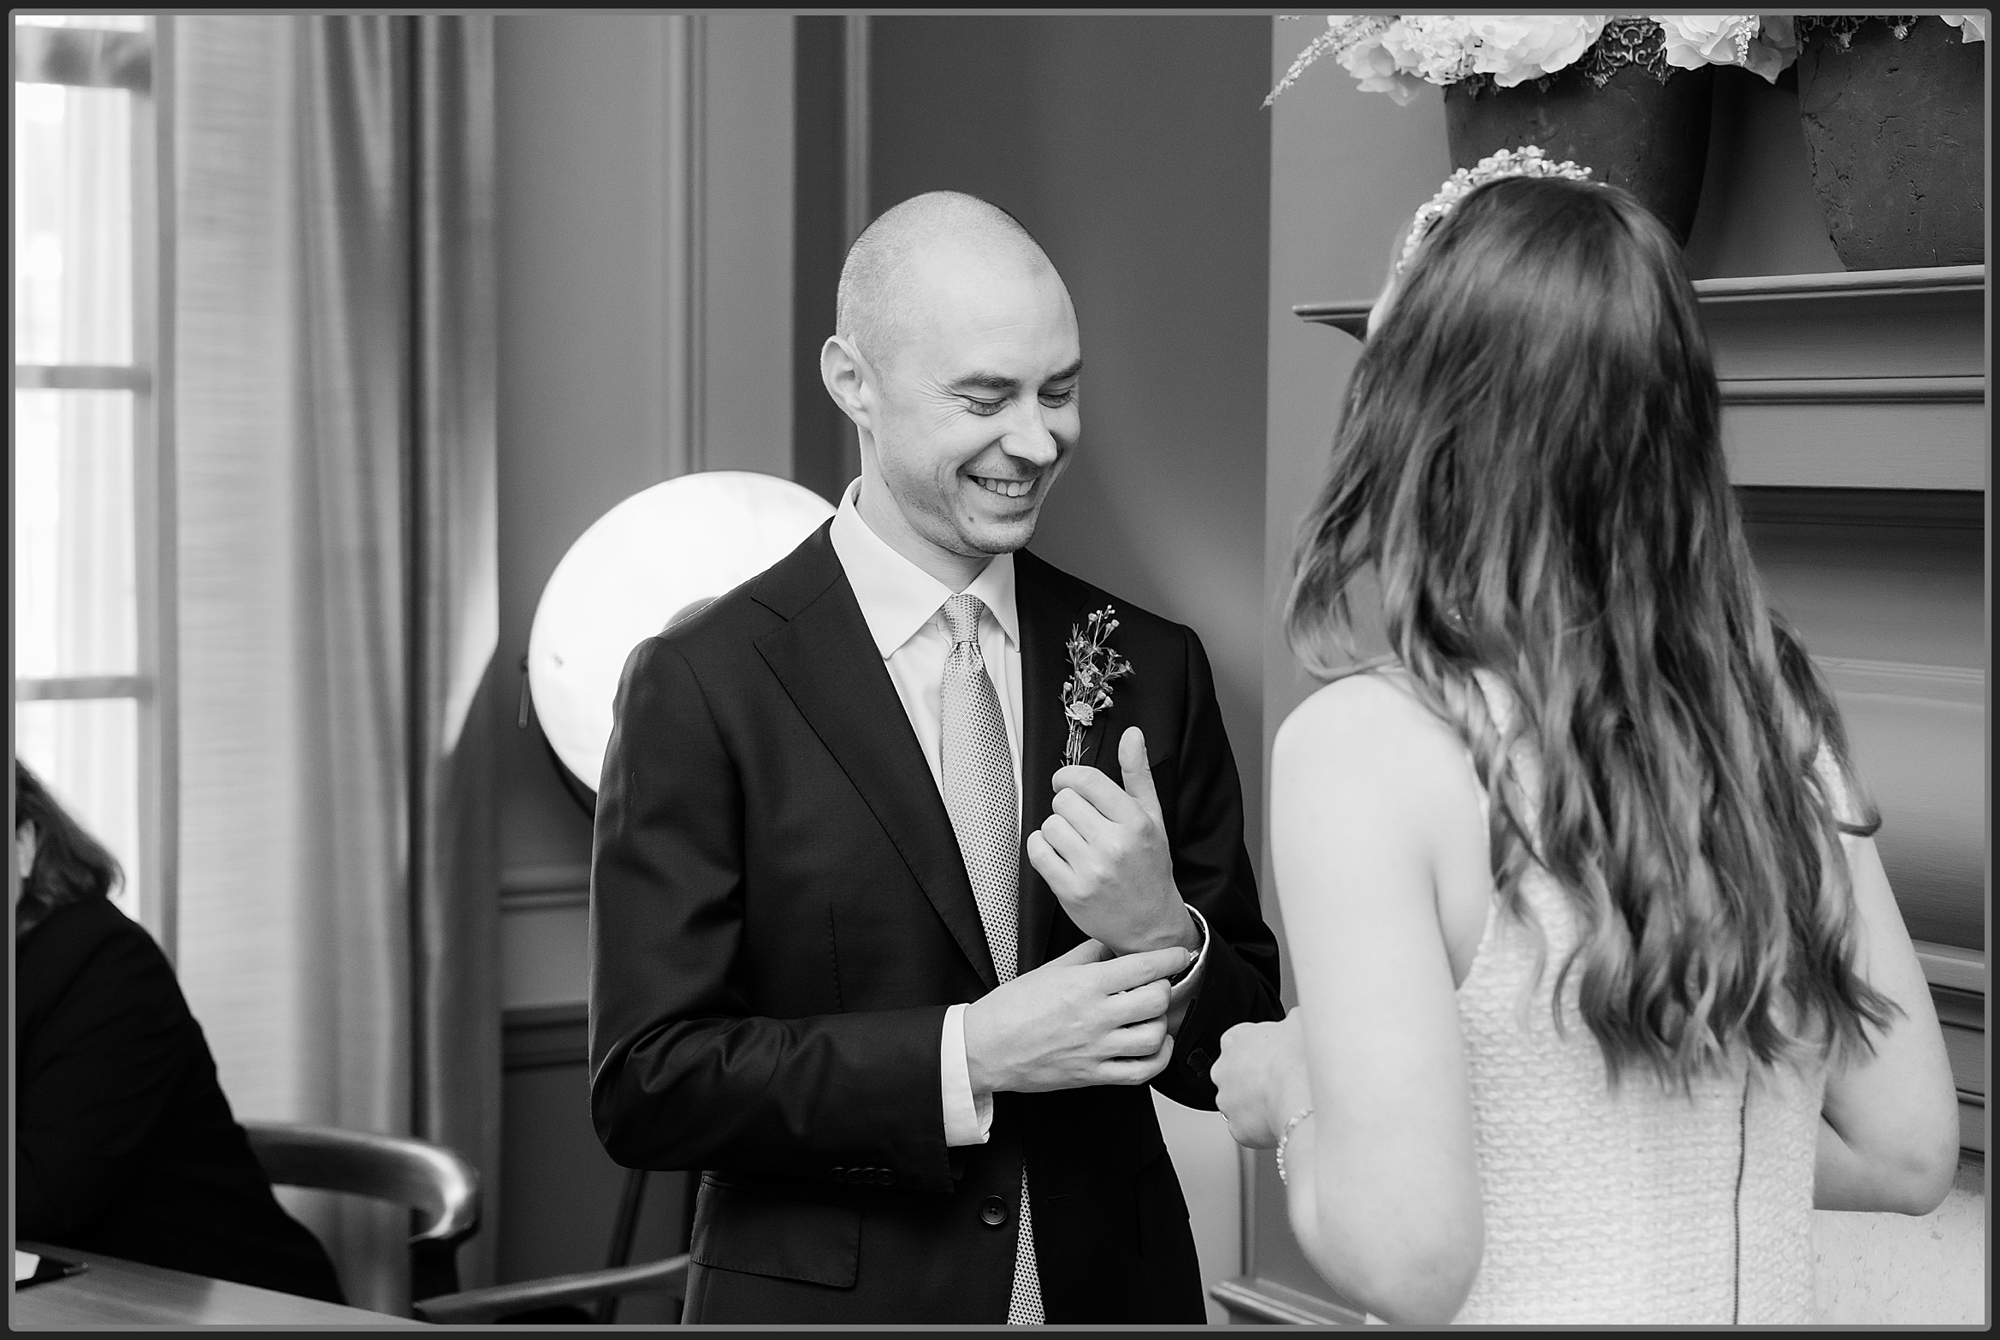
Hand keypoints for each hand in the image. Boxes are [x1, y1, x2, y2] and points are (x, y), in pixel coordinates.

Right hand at [962, 937, 1189, 1092]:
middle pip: (1157, 999)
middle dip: (1164, 987)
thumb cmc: (1012, 1008)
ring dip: (1161, 1023)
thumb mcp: (1051, 969)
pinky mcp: (1094, 1076)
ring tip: (1152, 1015)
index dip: (1170, 958)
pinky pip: (1141, 1072)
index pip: (1144, 967)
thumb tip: (1115, 944)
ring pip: (1154, 1036)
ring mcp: (1097, 1049)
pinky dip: (1158, 1058)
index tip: (1179, 954)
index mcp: (1085, 985)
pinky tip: (1155, 1045)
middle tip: (1157, 984)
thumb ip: (1088, 955)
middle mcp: (1095, 1017)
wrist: (986, 1047)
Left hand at [1026, 726, 1195, 955]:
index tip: (1067, 785)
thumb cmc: (1149, 867)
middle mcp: (1114, 845)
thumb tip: (1132, 734)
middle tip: (1080, 823)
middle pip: (1063, 801)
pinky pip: (1037, 852)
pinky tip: (1058, 856)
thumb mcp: (1153, 818)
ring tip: (1074, 843)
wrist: (1150, 925)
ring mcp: (1091, 870)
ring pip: (1049, 826)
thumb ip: (1137, 775)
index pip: (1085, 780)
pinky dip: (1042, 850)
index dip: (1067, 778)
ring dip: (1056, 831)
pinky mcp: (1071, 892)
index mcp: (1135, 821)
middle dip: (1067, 808)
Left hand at [1214, 1008, 1312, 1148]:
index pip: (1241, 1043)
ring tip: (1285, 1102)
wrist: (1301, 1093)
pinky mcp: (1237, 1128)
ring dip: (1258, 1104)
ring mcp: (1227, 1101)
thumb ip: (1292, 1019)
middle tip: (1282, 1081)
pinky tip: (1281, 1119)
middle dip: (1255, 1079)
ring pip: (1241, 1104)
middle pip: (1237, 1074)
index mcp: (1234, 1039)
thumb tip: (1297, 1019)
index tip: (1278, 1056)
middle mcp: (1222, 1070)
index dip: (1263, 1051)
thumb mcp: (1301, 1021)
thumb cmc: (1300, 1055)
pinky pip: (1249, 1129)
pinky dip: (1263, 1127)